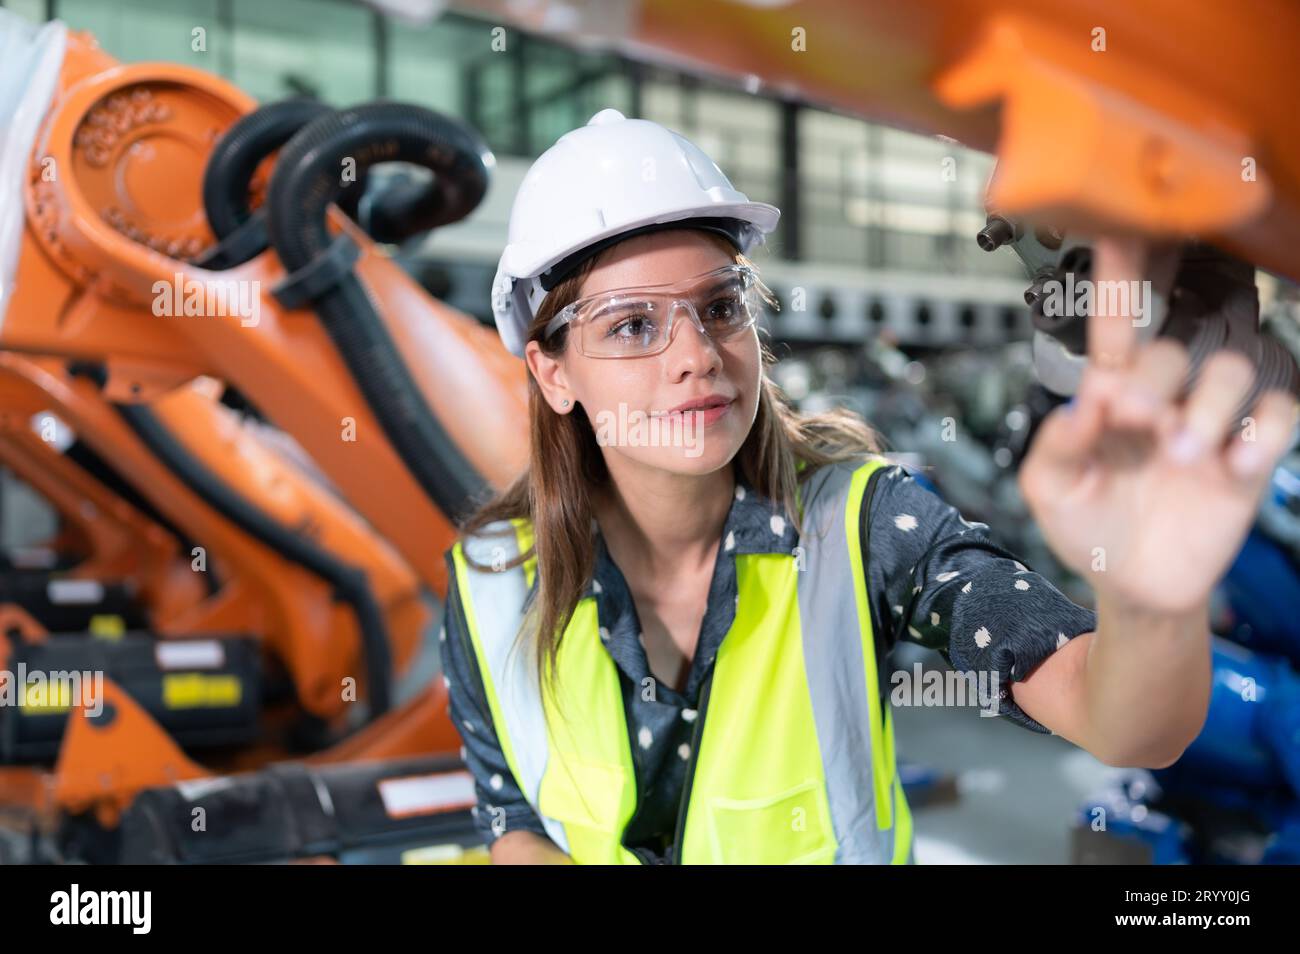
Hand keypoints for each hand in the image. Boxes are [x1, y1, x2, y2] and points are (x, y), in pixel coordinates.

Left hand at [1019, 237, 1299, 615]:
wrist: (1135, 584)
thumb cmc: (1088, 528)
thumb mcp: (1051, 492)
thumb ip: (1056, 446)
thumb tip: (1086, 405)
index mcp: (1110, 394)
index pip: (1116, 323)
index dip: (1118, 276)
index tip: (1119, 227)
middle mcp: (1164, 394)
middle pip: (1179, 343)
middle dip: (1159, 373)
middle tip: (1137, 418)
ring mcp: (1210, 419)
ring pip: (1234, 367)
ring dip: (1209, 407)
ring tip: (1183, 455)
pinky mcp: (1249, 451)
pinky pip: (1279, 411)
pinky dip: (1262, 431)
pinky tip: (1234, 466)